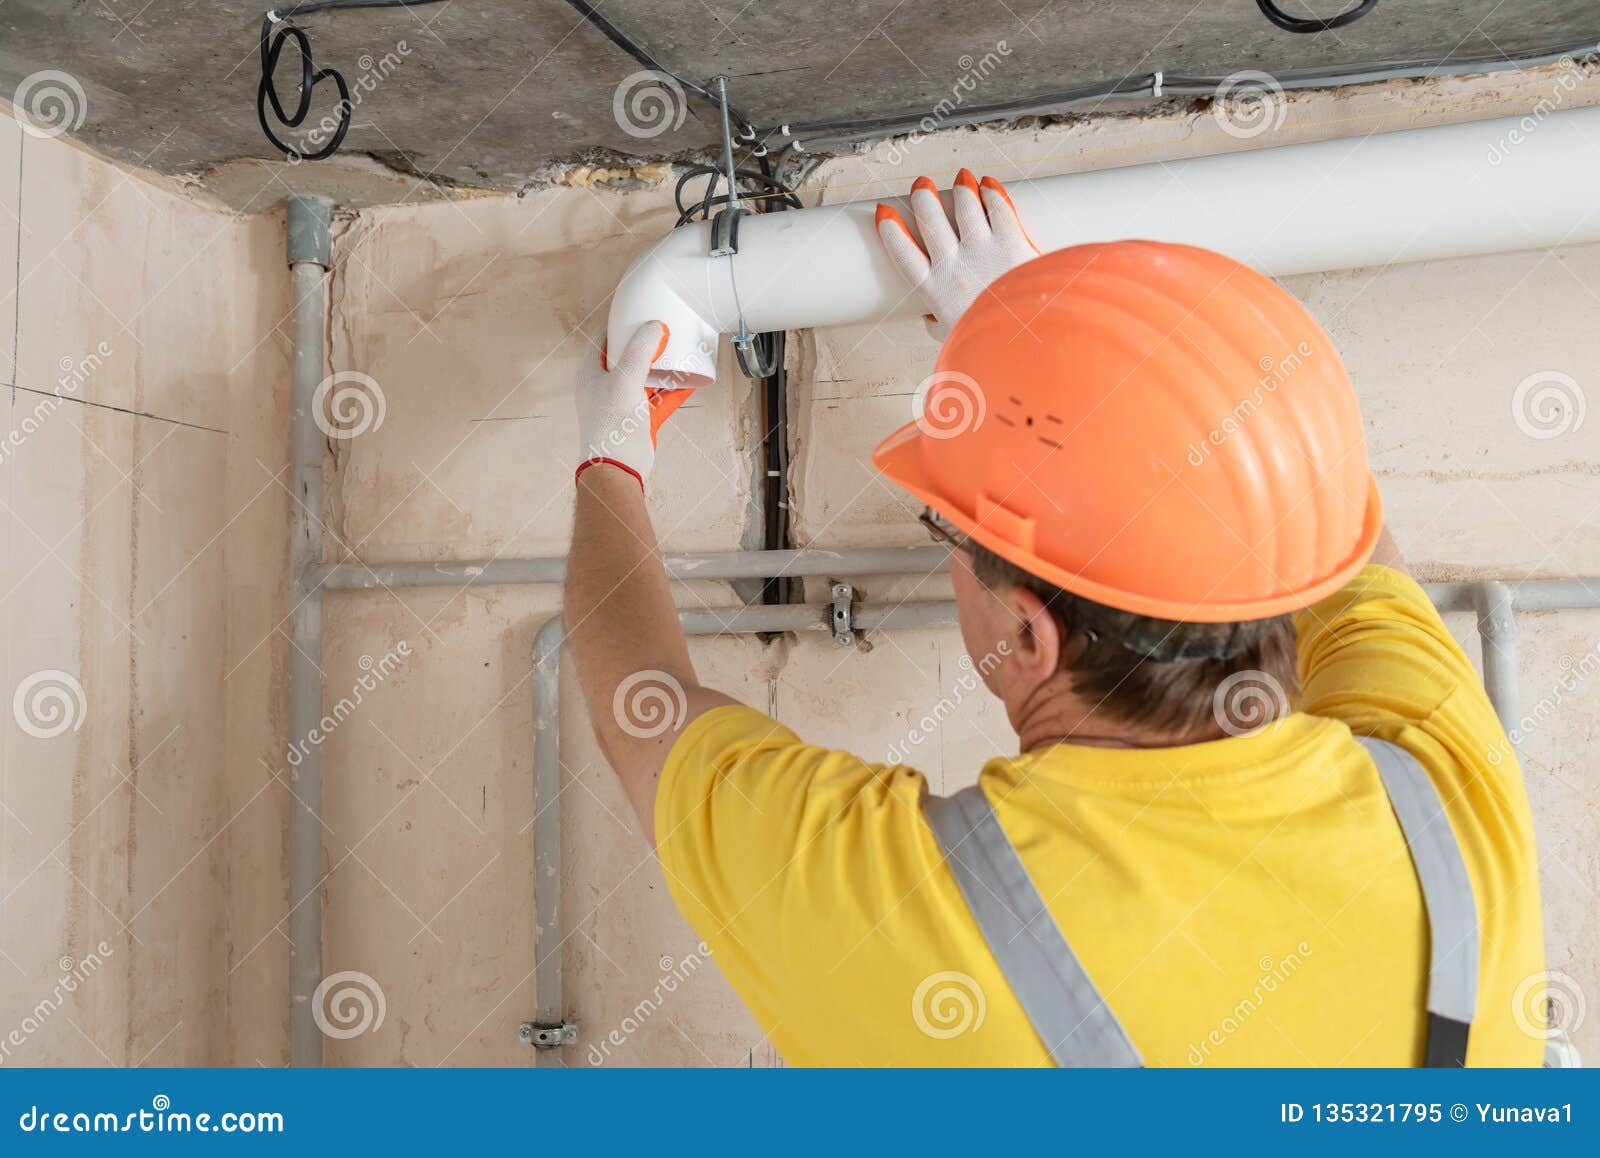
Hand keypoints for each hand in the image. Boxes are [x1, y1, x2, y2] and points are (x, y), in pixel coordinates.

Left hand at [574, 322, 694, 487]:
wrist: (617, 468)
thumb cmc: (610, 425)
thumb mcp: (625, 380)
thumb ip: (640, 351)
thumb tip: (655, 327)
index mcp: (590, 373)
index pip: (603, 340)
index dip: (620, 326)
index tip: (639, 314)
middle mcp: (604, 387)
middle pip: (627, 358)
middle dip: (646, 345)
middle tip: (665, 331)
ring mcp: (622, 404)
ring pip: (646, 379)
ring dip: (663, 368)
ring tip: (681, 353)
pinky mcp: (639, 420)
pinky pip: (659, 399)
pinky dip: (673, 390)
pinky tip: (690, 380)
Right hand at [875, 169, 1038, 338]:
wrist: (1023, 343)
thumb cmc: (989, 345)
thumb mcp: (952, 340)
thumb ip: (938, 327)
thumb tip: (927, 320)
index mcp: (935, 292)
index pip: (903, 253)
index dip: (891, 230)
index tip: (884, 213)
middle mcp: (953, 266)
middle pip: (931, 222)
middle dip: (923, 199)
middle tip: (920, 185)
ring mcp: (982, 251)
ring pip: (965, 208)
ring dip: (960, 190)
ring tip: (960, 178)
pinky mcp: (1011, 242)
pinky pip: (999, 209)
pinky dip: (992, 193)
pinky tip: (988, 184)